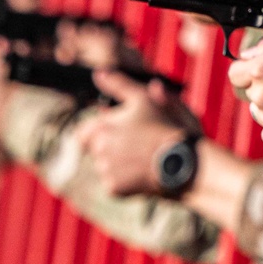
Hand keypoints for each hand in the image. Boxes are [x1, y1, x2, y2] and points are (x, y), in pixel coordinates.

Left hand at [75, 71, 198, 196]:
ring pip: (103, 167)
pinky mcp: (114, 189)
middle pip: (94, 149)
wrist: (180, 163)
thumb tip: (99, 74)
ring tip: (140, 158)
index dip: (97, 131)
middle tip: (133, 145)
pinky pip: (112, 184)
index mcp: (100, 127)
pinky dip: (123, 181)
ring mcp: (105, 170)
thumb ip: (117, 84)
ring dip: (115, 164)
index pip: (82, 132)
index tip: (115, 132)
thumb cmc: (162, 127)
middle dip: (108, 147)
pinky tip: (140, 173)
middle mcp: (98, 149)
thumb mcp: (142, 98)